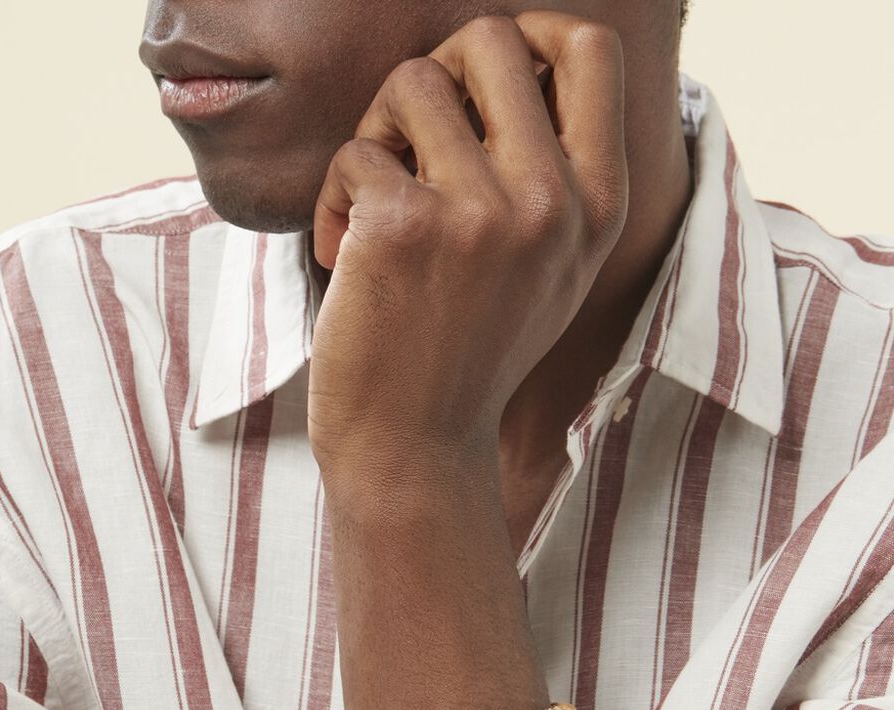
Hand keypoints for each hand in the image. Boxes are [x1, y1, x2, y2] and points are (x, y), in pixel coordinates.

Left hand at [307, 11, 627, 489]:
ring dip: (377, 135)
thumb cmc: (466, 355)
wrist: (416, 449)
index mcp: (596, 207)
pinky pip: (355, 152)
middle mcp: (552, 203)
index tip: (480, 78)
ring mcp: (482, 214)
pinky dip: (334, 197)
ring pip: (413, 81)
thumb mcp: (545, 270)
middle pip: (490, 40)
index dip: (529, 33)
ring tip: (371, 206)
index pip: (589, 50)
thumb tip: (512, 62)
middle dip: (437, 75)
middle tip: (409, 143)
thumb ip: (550, 177)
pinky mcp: (405, 227)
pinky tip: (343, 256)